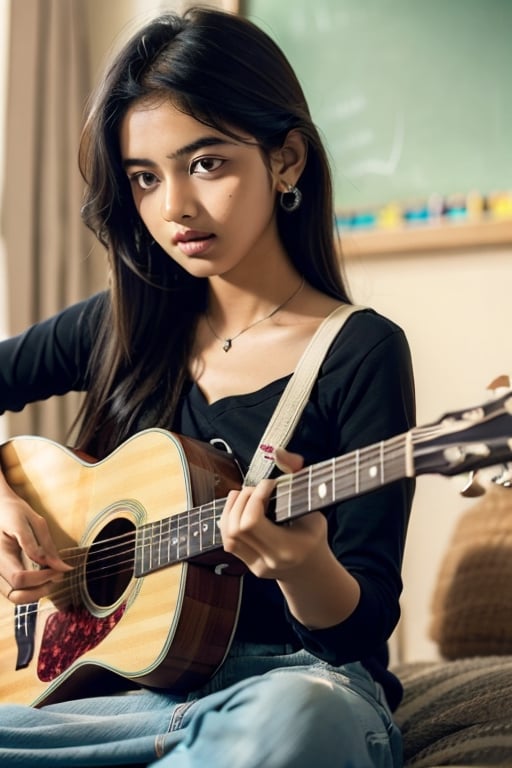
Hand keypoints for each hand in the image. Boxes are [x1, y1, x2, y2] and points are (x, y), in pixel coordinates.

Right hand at [0, 478, 71, 603]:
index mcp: (0, 552)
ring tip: (51, 576)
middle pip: (15, 596)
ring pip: (14, 596)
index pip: (19, 578)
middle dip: (39, 591)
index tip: (58, 570)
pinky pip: (14, 590)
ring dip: (35, 593)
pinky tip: (41, 575)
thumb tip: (63, 568)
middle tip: (56, 577)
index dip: (42, 578)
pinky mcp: (1, 573)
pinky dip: (29, 589)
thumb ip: (46, 547)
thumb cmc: (14, 511)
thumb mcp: (34, 522)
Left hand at [218, 447, 329, 579]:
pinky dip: (229, 520)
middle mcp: (268, 560)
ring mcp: (256, 565)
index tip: (270, 485)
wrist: (312, 571)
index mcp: (288, 548)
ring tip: (245, 496)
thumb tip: (278, 452)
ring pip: (228, 535)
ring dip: (232, 509)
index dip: (256, 497)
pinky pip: (228, 541)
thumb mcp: (313, 505)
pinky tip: (239, 509)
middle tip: (257, 490)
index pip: (253, 521)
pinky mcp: (248, 565)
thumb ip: (296, 475)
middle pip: (237, 527)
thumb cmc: (314, 536)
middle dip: (243, 500)